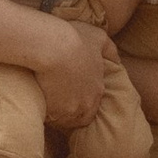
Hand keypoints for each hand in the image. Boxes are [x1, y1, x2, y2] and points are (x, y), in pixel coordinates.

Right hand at [36, 17, 113, 134]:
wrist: (54, 47)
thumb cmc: (75, 38)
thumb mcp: (98, 38)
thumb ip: (110, 49)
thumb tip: (117, 60)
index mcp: (97, 89)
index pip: (92, 105)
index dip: (81, 101)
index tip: (70, 93)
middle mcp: (87, 103)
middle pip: (80, 116)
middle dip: (71, 112)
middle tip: (59, 103)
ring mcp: (71, 109)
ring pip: (65, 120)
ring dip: (58, 114)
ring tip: (47, 104)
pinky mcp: (55, 112)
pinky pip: (51, 119)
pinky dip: (46, 113)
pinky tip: (40, 104)